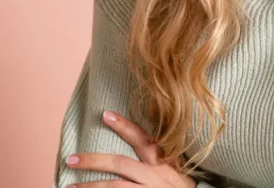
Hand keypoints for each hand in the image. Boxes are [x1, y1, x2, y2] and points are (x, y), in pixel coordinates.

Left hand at [65, 110, 195, 186]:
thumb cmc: (184, 187)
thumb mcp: (179, 168)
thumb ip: (163, 157)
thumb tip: (146, 141)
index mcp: (164, 161)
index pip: (143, 139)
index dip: (124, 126)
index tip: (105, 114)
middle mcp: (155, 176)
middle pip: (120, 164)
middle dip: (94, 160)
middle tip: (71, 158)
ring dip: (89, 187)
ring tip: (69, 186)